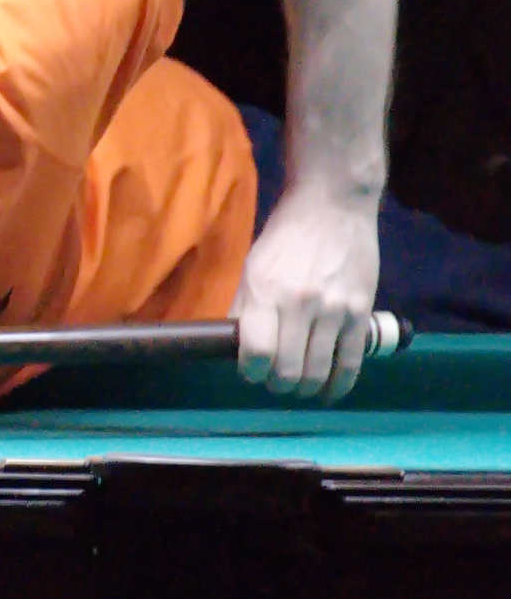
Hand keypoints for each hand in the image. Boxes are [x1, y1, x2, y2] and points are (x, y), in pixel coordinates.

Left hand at [234, 188, 380, 400]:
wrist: (333, 207)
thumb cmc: (285, 238)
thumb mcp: (253, 268)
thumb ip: (243, 308)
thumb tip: (235, 348)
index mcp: (267, 293)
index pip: (257, 353)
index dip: (251, 372)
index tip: (252, 371)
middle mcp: (301, 304)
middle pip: (288, 370)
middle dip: (277, 385)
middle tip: (275, 381)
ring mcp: (335, 310)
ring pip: (319, 371)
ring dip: (305, 387)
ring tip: (298, 385)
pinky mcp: (362, 312)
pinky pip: (352, 362)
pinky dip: (339, 384)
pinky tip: (329, 391)